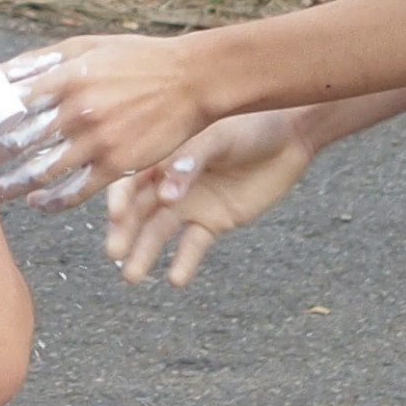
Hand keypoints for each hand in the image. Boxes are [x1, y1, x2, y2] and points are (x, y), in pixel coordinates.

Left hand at [0, 33, 215, 208]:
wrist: (193, 79)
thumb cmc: (137, 59)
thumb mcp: (87, 47)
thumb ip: (42, 60)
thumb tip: (0, 73)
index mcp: (66, 78)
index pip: (11, 104)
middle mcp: (77, 110)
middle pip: (19, 142)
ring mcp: (97, 140)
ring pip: (41, 172)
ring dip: (12, 187)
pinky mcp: (117, 164)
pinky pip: (75, 191)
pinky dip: (52, 202)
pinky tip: (38, 205)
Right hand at [102, 110, 316, 285]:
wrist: (291, 137)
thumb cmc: (249, 125)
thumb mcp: (218, 136)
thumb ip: (190, 160)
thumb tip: (165, 195)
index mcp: (161, 154)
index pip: (130, 178)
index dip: (120, 198)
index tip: (115, 216)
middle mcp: (168, 182)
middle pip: (138, 210)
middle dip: (124, 231)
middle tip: (114, 252)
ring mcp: (188, 204)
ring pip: (159, 232)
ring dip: (144, 252)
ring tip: (131, 276)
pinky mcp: (212, 223)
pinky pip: (192, 245)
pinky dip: (184, 262)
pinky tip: (176, 279)